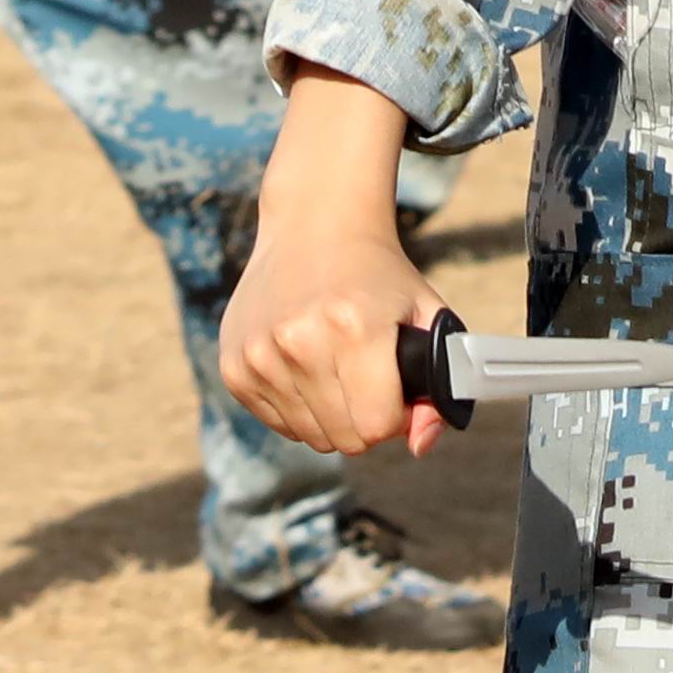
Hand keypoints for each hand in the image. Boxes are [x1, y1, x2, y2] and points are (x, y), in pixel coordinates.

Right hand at [218, 71, 445, 457]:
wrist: (313, 225)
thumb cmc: (379, 275)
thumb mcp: (425, 315)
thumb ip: (439, 385)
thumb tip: (420, 446)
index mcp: (353, 327)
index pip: (374, 427)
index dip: (395, 417)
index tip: (396, 391)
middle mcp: (298, 342)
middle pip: (342, 439)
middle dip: (364, 419)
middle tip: (369, 377)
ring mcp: (259, 355)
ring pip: (308, 436)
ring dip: (330, 414)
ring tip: (337, 364)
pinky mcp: (233, 366)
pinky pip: (277, 422)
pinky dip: (298, 406)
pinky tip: (307, 363)